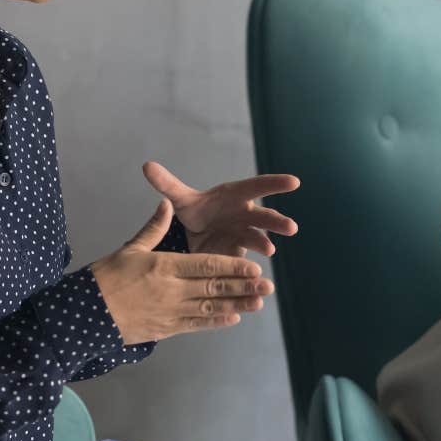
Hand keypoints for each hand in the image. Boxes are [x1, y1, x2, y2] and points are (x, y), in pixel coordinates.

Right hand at [89, 199, 273, 344]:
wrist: (84, 314)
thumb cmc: (105, 277)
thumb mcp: (130, 248)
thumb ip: (154, 227)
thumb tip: (167, 203)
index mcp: (164, 266)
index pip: (206, 266)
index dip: (232, 266)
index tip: (253, 266)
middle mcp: (171, 290)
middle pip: (214, 288)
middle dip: (243, 287)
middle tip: (267, 286)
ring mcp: (170, 312)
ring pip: (210, 308)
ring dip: (237, 305)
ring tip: (258, 303)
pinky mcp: (165, 329)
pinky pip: (196, 325)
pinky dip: (215, 322)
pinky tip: (233, 318)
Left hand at [141, 161, 300, 257]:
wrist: (192, 236)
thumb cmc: (194, 211)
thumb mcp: (180, 199)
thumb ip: (167, 184)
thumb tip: (146, 166)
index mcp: (234, 196)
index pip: (257, 186)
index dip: (275, 184)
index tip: (294, 182)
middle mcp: (245, 215)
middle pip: (264, 217)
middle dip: (277, 222)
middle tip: (290, 227)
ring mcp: (244, 236)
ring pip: (259, 240)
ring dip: (265, 244)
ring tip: (269, 250)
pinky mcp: (238, 256)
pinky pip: (247, 261)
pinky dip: (251, 268)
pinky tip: (254, 275)